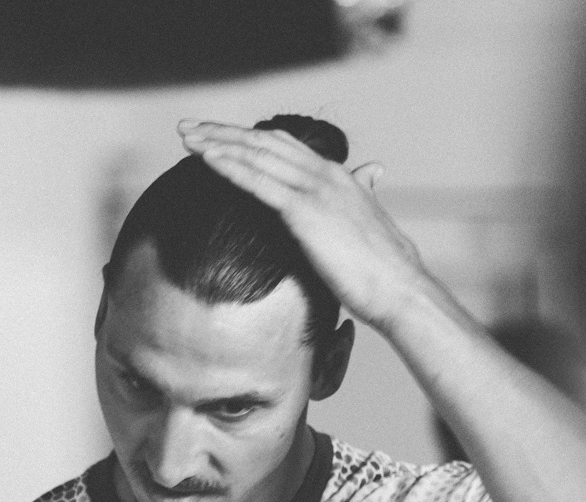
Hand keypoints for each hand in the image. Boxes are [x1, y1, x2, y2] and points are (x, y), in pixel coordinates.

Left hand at [177, 119, 432, 332]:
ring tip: (185, 137)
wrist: (400, 289)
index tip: (217, 135)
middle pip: (264, 142)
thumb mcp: (370, 224)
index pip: (284, 146)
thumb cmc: (384, 271)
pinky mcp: (305, 212)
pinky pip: (259, 182)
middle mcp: (324, 175)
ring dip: (217, 143)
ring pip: (256, 155)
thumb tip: (372, 172)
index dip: (248, 138)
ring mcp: (315, 190)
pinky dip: (230, 166)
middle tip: (188, 127)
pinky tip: (205, 159)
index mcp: (337, 177)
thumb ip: (363, 193)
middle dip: (222, 132)